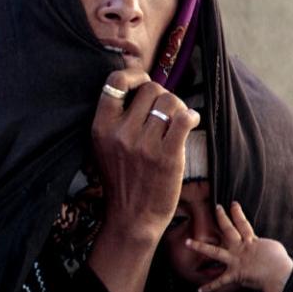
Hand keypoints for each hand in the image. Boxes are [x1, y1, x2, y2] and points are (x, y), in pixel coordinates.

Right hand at [90, 70, 199, 245]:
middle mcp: (120, 132)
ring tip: (177, 122)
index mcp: (101, 127)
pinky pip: (184, 118)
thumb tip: (135, 74)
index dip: (134, 76)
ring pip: (170, 101)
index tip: (142, 85)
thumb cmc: (122, 178)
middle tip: (164, 112)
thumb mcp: (106, 145)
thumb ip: (115, 115)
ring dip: (178, 107)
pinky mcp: (167, 156)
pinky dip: (191, 117)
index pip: (115, 81)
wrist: (132, 217)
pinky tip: (190, 123)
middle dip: (162, 95)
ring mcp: (144, 144)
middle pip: (150, 88)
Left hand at [190, 201, 292, 291]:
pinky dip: (210, 287)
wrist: (280, 275)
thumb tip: (259, 244)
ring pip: (214, 251)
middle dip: (222, 218)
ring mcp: (236, 260)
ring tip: (187, 243)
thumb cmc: (280, 262)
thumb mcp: (273, 247)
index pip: (243, 224)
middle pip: (229, 230)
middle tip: (216, 208)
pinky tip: (200, 290)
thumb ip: (262, 244)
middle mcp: (240, 248)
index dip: (237, 213)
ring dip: (199, 247)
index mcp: (251, 241)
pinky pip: (220, 282)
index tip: (233, 204)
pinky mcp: (235, 274)